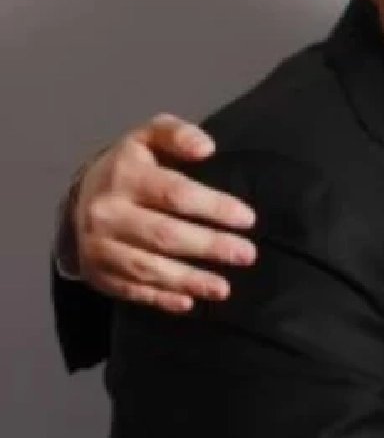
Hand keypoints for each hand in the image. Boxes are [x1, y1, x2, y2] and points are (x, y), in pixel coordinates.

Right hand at [67, 115, 254, 310]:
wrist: (81, 197)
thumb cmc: (130, 167)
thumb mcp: (149, 138)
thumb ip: (178, 134)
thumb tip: (206, 148)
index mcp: (125, 176)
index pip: (176, 194)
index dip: (214, 207)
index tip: (247, 219)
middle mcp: (108, 213)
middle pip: (165, 235)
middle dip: (210, 247)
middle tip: (247, 254)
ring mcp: (100, 246)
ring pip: (149, 268)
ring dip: (190, 280)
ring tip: (224, 288)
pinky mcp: (99, 273)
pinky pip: (132, 290)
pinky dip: (162, 299)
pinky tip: (189, 302)